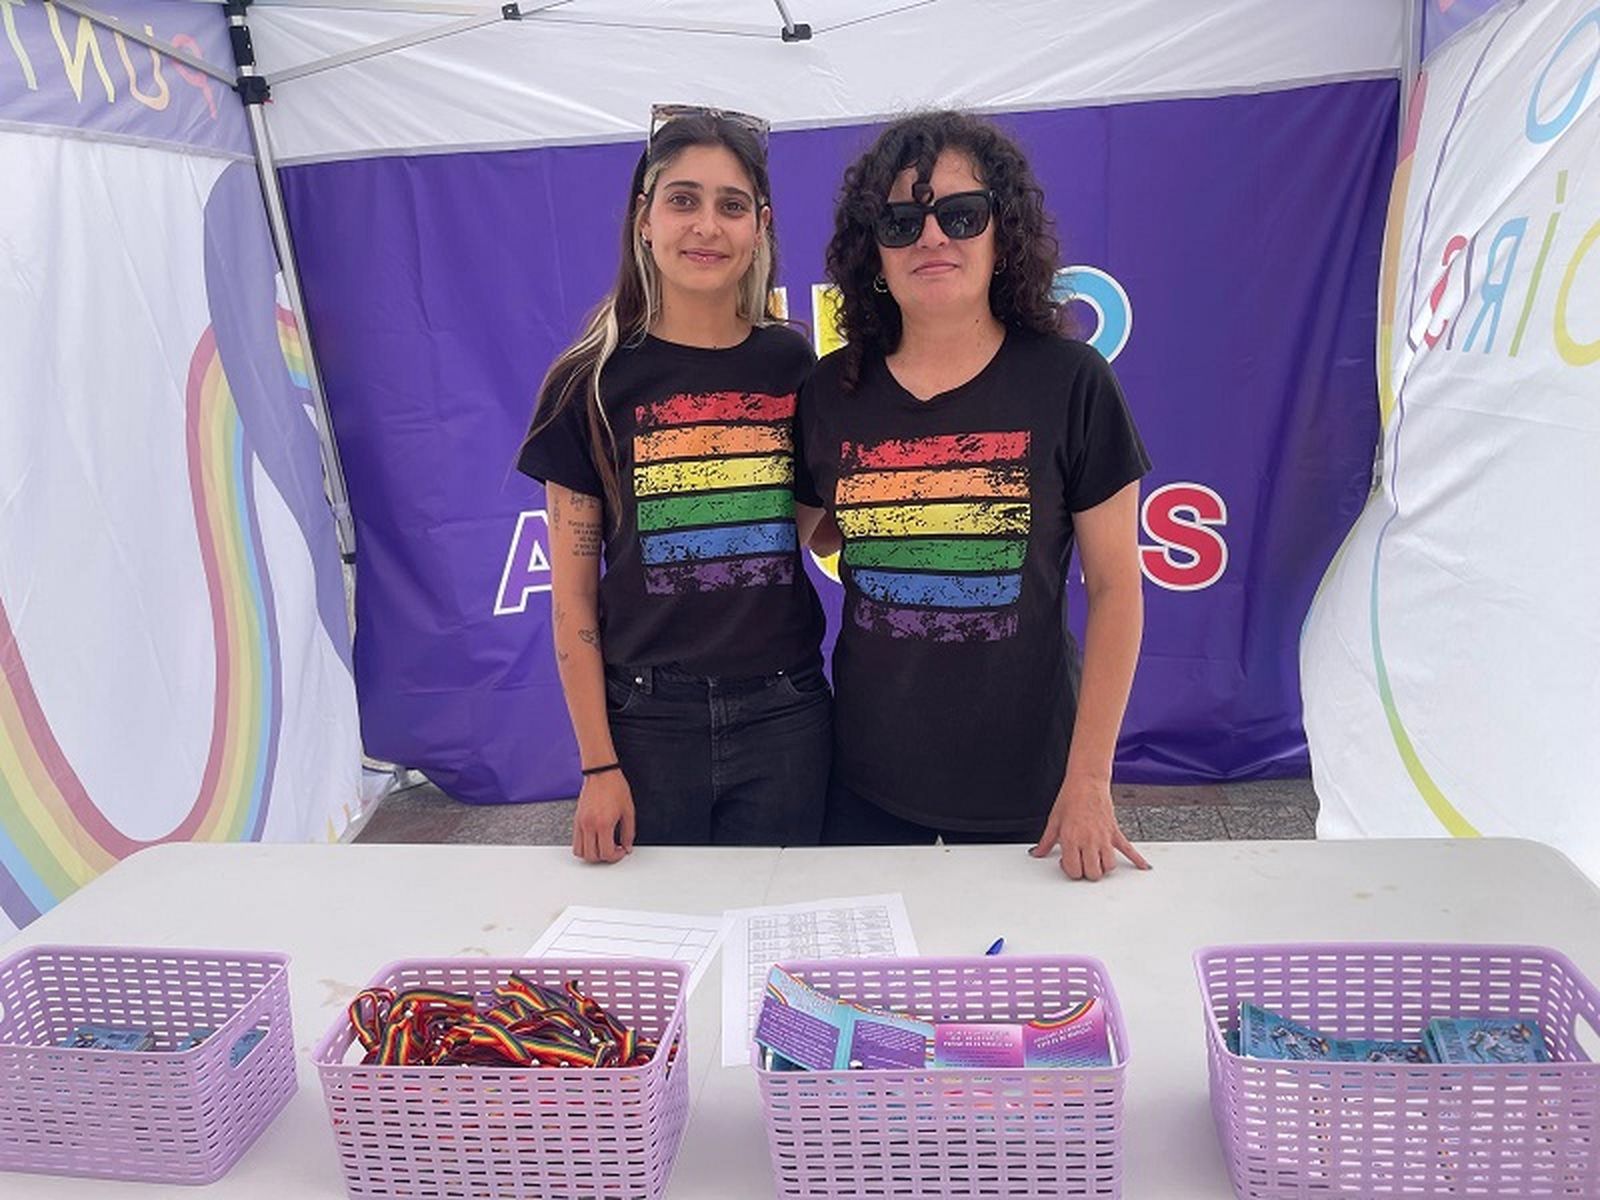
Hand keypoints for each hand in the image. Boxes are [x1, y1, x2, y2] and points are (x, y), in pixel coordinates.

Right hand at [571, 769, 635, 863]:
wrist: (601, 773)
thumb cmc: (615, 787)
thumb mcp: (629, 811)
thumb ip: (628, 832)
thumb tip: (627, 846)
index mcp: (604, 824)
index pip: (606, 853)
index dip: (616, 856)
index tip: (621, 850)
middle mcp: (589, 825)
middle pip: (592, 856)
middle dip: (604, 857)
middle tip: (613, 849)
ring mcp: (580, 823)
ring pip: (580, 852)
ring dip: (592, 854)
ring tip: (603, 846)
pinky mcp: (576, 820)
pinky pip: (575, 841)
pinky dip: (584, 846)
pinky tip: (595, 839)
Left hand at [1030, 775, 1149, 880]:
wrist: (1087, 781)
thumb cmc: (1071, 797)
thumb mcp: (1054, 820)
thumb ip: (1046, 841)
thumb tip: (1037, 852)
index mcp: (1071, 839)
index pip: (1074, 870)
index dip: (1070, 870)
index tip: (1068, 863)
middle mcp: (1088, 841)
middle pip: (1093, 873)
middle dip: (1087, 872)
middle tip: (1081, 863)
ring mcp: (1103, 837)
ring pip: (1109, 866)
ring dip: (1103, 868)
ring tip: (1096, 861)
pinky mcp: (1114, 832)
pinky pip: (1128, 849)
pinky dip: (1136, 859)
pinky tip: (1142, 866)